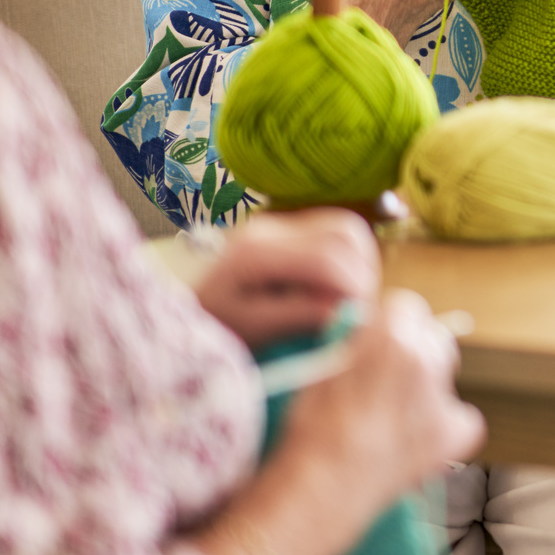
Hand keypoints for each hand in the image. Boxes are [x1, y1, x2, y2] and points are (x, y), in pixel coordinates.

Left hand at [194, 210, 376, 347]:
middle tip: (360, 307)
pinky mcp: (289, 230)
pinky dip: (349, 260)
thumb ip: (300, 316)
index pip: (326, 257)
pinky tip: (336, 288)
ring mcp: (280, 224)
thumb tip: (347, 310)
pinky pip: (337, 235)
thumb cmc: (217, 330)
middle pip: (343, 232)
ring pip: (347, 229)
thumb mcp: (256, 329)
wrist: (191, 318)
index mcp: (256, 252)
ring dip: (359, 263)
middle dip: (362, 271)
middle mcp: (270, 227)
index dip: (353, 287)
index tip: (361, 317)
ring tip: (350, 298)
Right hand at [277, 289, 485, 526]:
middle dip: (416, 352)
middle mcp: (427, 358)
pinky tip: (414, 444)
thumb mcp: (322, 368)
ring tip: (392, 421)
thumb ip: (354, 343)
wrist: (321, 487)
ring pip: (444, 378)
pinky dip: (445, 429)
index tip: (379, 343)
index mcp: (392, 335)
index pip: (406, 306)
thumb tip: (367, 331)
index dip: (390, 326)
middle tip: (388, 382)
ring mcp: (446, 395)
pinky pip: (461, 420)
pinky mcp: (459, 432)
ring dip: (426, 390)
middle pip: (432, 338)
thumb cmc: (312, 430)